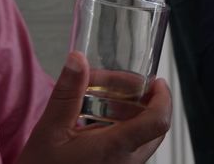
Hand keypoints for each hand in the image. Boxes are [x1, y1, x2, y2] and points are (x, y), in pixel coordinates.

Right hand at [17, 52, 171, 163]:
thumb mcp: (49, 131)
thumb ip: (66, 94)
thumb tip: (77, 59)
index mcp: (115, 148)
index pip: (158, 121)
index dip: (164, 98)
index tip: (157, 81)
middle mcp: (126, 163)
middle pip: (155, 129)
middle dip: (147, 103)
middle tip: (129, 88)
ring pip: (143, 140)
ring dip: (133, 118)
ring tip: (107, 102)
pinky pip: (130, 151)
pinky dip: (123, 132)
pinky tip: (97, 123)